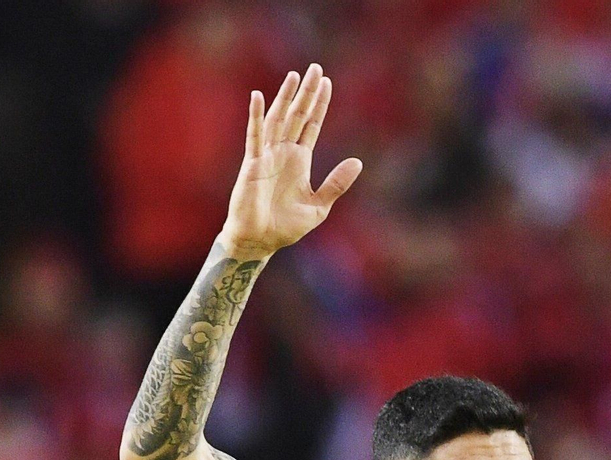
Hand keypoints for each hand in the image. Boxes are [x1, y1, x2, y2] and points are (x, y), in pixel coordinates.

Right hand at [219, 63, 361, 260]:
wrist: (260, 241)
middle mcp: (283, 153)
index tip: (327, 83)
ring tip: (294, 75)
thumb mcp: (319, 206)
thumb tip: (358, 161)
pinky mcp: (253, 165)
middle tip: (315, 68)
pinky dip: (257, 117)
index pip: (311, 125)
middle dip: (306, 93)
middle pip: (296, 116)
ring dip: (285, 97)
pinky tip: (259, 97)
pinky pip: (255, 137)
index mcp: (299, 160)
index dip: (319, 105)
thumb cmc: (286, 226)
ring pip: (278, 120)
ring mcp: (267, 156)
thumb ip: (336, 183)